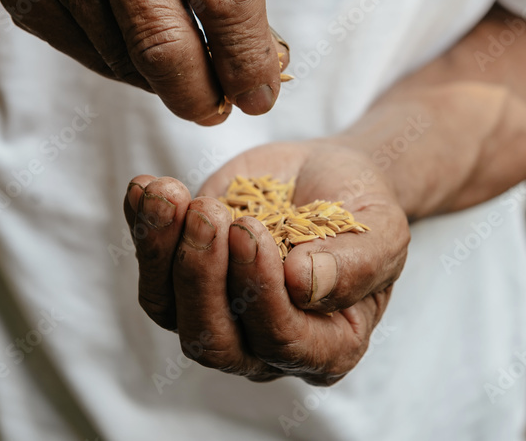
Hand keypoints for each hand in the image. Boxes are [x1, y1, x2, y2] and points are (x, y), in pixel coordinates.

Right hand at [0, 0, 287, 124]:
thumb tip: (264, 56)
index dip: (248, 57)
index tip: (260, 95)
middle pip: (167, 45)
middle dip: (201, 96)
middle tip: (216, 109)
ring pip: (126, 60)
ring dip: (160, 80)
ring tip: (174, 65)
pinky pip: (89, 56)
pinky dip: (120, 64)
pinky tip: (127, 39)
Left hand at [123, 142, 409, 383]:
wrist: (330, 178)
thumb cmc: (363, 212)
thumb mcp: (381, 233)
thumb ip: (354, 266)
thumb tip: (301, 283)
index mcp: (324, 347)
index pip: (279, 343)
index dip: (258, 290)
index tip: (252, 229)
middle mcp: (263, 345)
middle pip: (212, 340)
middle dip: (200, 275)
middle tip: (210, 212)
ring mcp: (218, 312)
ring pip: (169, 309)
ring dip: (163, 249)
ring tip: (171, 193)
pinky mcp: (185, 277)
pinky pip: (151, 268)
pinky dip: (144, 228)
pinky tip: (147, 188)